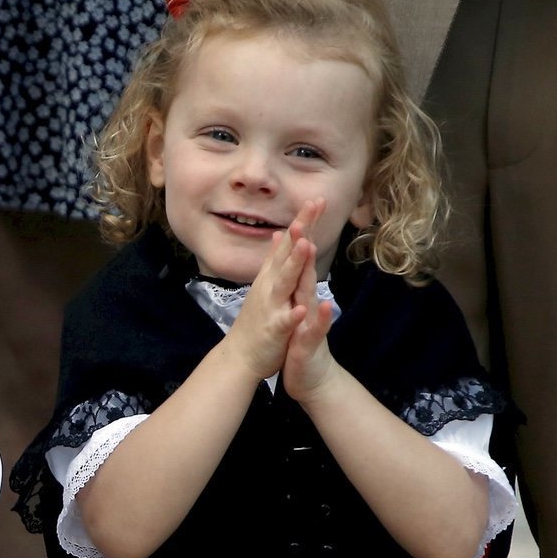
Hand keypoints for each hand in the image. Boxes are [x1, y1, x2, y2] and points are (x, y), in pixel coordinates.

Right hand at [220, 199, 322, 382]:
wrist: (240, 357)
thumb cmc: (257, 321)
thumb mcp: (265, 285)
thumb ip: (273, 261)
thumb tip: (276, 237)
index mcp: (272, 276)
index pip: (288, 243)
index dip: (302, 221)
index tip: (316, 200)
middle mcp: (269, 286)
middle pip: (287, 253)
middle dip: (300, 230)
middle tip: (313, 206)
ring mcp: (271, 307)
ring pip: (284, 282)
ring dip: (294, 264)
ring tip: (305, 244)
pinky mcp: (274, 330)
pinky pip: (285, 321)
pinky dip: (293, 315)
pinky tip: (303, 309)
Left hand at [281, 214, 346, 404]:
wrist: (311, 375)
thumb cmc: (299, 337)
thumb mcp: (293, 302)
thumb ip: (294, 275)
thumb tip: (294, 249)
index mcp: (299, 291)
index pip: (300, 256)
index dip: (303, 228)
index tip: (307, 200)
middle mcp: (308, 300)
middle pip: (308, 265)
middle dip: (307, 238)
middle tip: (309, 210)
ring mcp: (311, 319)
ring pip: (311, 292)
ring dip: (311, 270)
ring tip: (311, 247)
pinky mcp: (310, 341)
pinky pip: (316, 328)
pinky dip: (319, 317)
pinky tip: (324, 305)